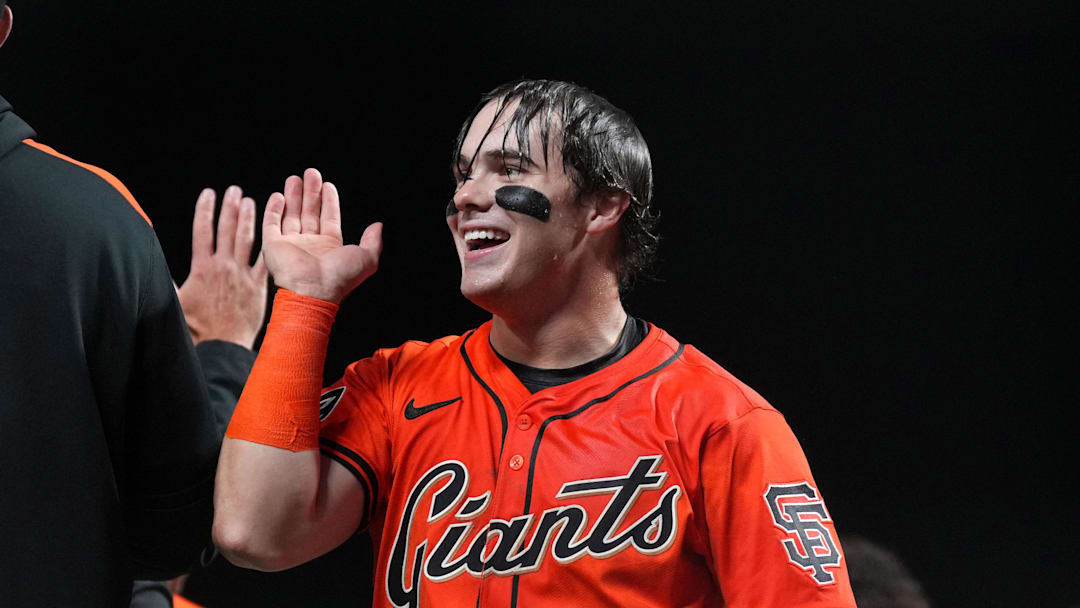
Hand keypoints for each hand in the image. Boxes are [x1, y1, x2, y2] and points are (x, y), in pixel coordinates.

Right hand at [177, 185, 268, 347]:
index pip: (202, 230)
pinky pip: (265, 259)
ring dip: (249, 218)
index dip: (205, 209)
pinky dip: (269, 243)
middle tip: (234, 190)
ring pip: (246, 239)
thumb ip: (171, 281)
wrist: (221, 345)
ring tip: (251, 201)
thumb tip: (153, 269)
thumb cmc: (197, 328)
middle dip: (230, 207)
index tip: (208, 193)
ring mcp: (242, 274)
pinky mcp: (259, 285)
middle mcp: (223, 266)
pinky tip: (273, 229)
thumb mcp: (177, 301)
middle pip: (226, 229)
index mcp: (202, 268)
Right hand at [262, 168, 381, 303]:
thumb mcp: (367, 257)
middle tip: (311, 172)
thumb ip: (373, 241)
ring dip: (293, 196)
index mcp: (330, 246)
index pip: (329, 217)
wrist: (314, 290)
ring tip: (294, 178)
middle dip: (310, 192)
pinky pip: (272, 224)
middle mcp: (310, 244)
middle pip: (309, 212)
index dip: (329, 200)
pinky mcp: (273, 246)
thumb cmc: (340, 276)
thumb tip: (379, 225)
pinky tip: (278, 196)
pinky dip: (274, 210)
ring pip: (291, 215)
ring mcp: (291, 244)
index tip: (328, 184)